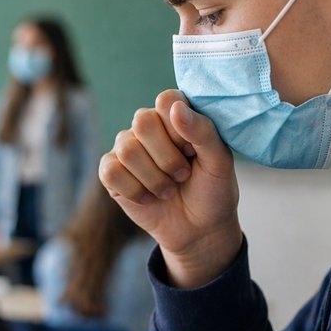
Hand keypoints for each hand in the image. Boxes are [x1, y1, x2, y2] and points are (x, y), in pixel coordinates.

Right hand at [99, 90, 241, 288]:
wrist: (199, 230)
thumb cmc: (213, 190)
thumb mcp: (219, 162)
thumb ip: (202, 131)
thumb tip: (175, 108)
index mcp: (175, 116)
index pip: (166, 100)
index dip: (179, 128)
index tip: (193, 151)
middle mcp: (147, 127)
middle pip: (142, 121)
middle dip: (167, 158)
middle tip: (182, 175)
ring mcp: (126, 148)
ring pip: (127, 150)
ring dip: (154, 179)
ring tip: (169, 190)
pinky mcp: (111, 172)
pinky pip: (111, 172)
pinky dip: (135, 191)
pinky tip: (149, 198)